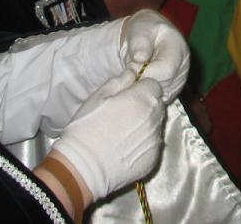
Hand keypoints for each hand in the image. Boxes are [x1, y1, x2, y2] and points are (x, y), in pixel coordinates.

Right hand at [51, 75, 164, 201]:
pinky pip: (153, 145)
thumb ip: (120, 81)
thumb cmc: (86, 129)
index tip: (129, 96)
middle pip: (157, 105)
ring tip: (123, 133)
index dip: (142, 88)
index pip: (154, 85)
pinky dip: (144, 144)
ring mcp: (155, 141)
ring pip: (157, 125)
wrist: (82, 168)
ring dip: (146, 124)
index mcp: (141, 99)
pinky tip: (125, 148)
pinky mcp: (153, 159)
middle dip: (146, 105)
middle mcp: (153, 119)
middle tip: (124, 114)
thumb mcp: (97, 97)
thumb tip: (133, 74)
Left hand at [120, 9, 188, 101]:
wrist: (148, 37)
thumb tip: (140, 58)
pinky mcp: (171, 92)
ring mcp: (178, 82)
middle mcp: (183, 67)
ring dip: (143, 89)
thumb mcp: (140, 29)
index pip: (166, 69)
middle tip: (130, 71)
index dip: (146, 72)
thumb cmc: (144, 31)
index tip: (131, 68)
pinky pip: (157, 101)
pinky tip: (138, 83)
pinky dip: (144, 95)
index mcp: (179, 48)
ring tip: (135, 75)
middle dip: (142, 81)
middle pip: (163, 85)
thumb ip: (140, 42)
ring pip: (160, 96)